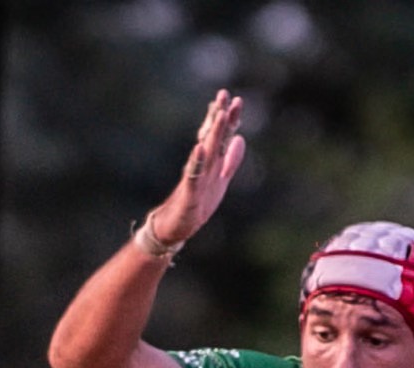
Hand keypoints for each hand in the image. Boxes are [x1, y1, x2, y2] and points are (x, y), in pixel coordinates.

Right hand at [148, 89, 245, 247]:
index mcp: (212, 163)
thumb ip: (230, 160)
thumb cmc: (196, 204)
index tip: (235, 99)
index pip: (221, 137)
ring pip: (206, 152)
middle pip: (213, 137)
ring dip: (212, 133)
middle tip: (224, 94)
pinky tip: (199, 148)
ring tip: (218, 114)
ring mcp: (195, 178)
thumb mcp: (220, 181)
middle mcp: (203, 166)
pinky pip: (193, 175)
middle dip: (220, 116)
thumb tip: (240, 138)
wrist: (174, 228)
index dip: (229, 119)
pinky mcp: (189, 193)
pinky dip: (197, 161)